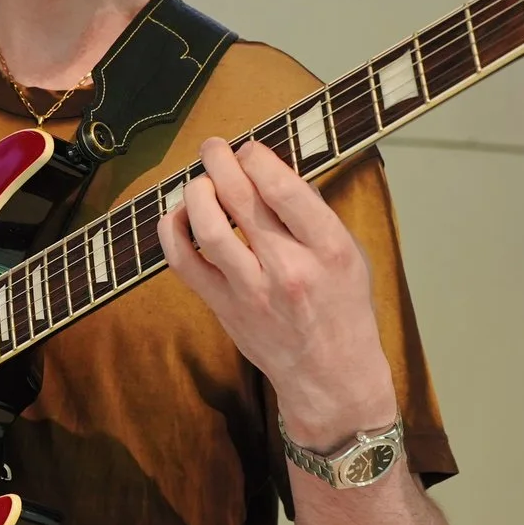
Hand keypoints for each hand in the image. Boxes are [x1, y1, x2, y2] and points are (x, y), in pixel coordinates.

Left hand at [158, 138, 396, 447]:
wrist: (330, 376)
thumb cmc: (343, 308)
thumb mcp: (351, 254)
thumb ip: (314, 213)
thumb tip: (271, 169)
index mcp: (329, 249)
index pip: (283, 188)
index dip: (257, 158)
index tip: (250, 150)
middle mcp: (289, 269)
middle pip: (241, 199)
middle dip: (221, 161)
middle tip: (214, 148)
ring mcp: (252, 291)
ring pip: (208, 227)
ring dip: (196, 192)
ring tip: (200, 181)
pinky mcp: (224, 308)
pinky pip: (183, 262)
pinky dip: (172, 232)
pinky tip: (179, 215)